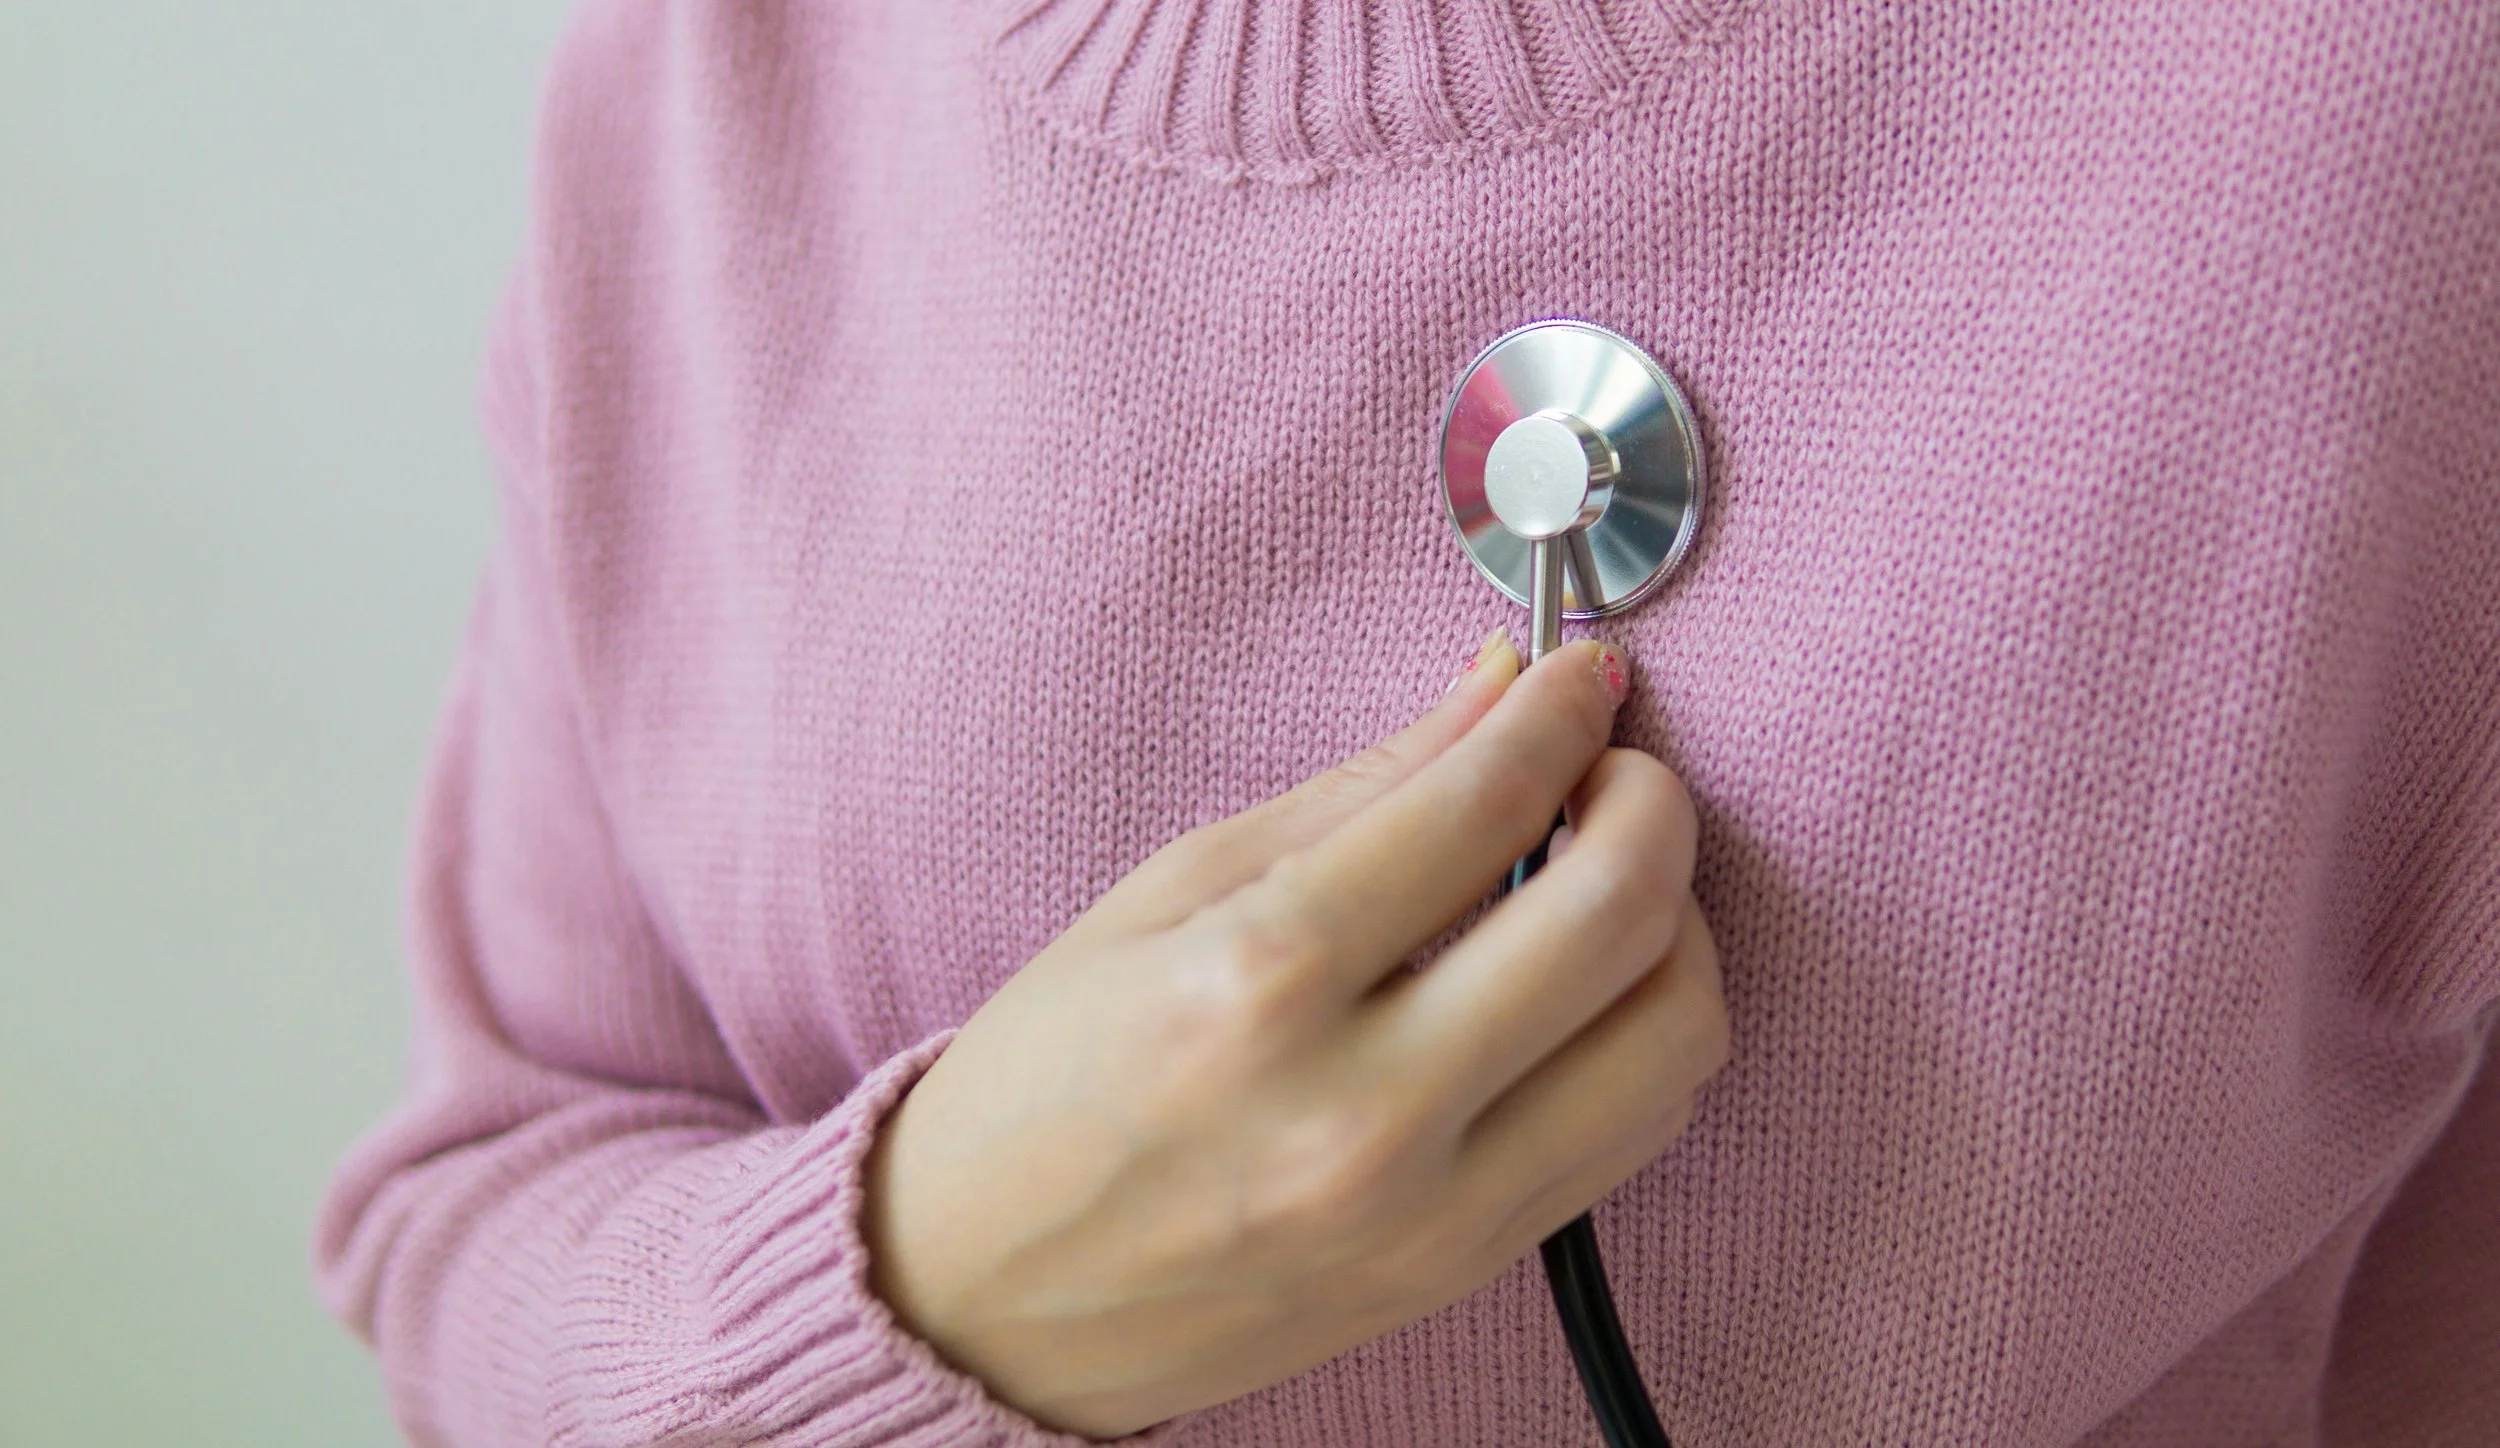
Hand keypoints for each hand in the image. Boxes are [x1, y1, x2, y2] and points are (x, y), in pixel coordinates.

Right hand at [861, 633, 1727, 1438]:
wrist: (985, 1301)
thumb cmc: (1047, 1085)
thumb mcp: (1166, 895)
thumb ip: (1359, 793)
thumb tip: (1497, 688)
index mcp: (1256, 985)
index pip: (1485, 806)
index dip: (1559, 711)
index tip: (1576, 674)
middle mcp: (1361, 1109)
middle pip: (1619, 914)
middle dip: (1650, 800)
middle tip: (1611, 767)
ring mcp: (1431, 1210)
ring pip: (1672, 1033)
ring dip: (1675, 922)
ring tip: (1603, 879)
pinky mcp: (1468, 1269)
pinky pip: (1640, 1128)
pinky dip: (1644, 1028)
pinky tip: (1579, 985)